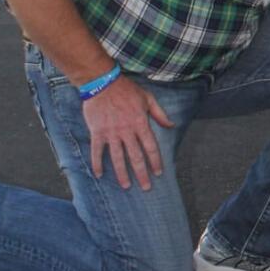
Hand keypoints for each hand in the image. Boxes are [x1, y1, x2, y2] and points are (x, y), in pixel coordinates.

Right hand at [82, 75, 174, 190]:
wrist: (102, 83)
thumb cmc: (127, 90)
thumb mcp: (148, 99)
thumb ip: (160, 114)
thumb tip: (172, 125)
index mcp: (141, 124)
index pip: (151, 147)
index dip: (156, 161)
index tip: (158, 173)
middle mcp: (127, 131)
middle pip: (136, 157)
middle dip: (142, 173)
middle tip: (146, 187)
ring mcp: (111, 133)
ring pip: (118, 157)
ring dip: (122, 173)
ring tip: (126, 186)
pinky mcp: (97, 132)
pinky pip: (97, 151)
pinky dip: (97, 163)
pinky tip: (99, 174)